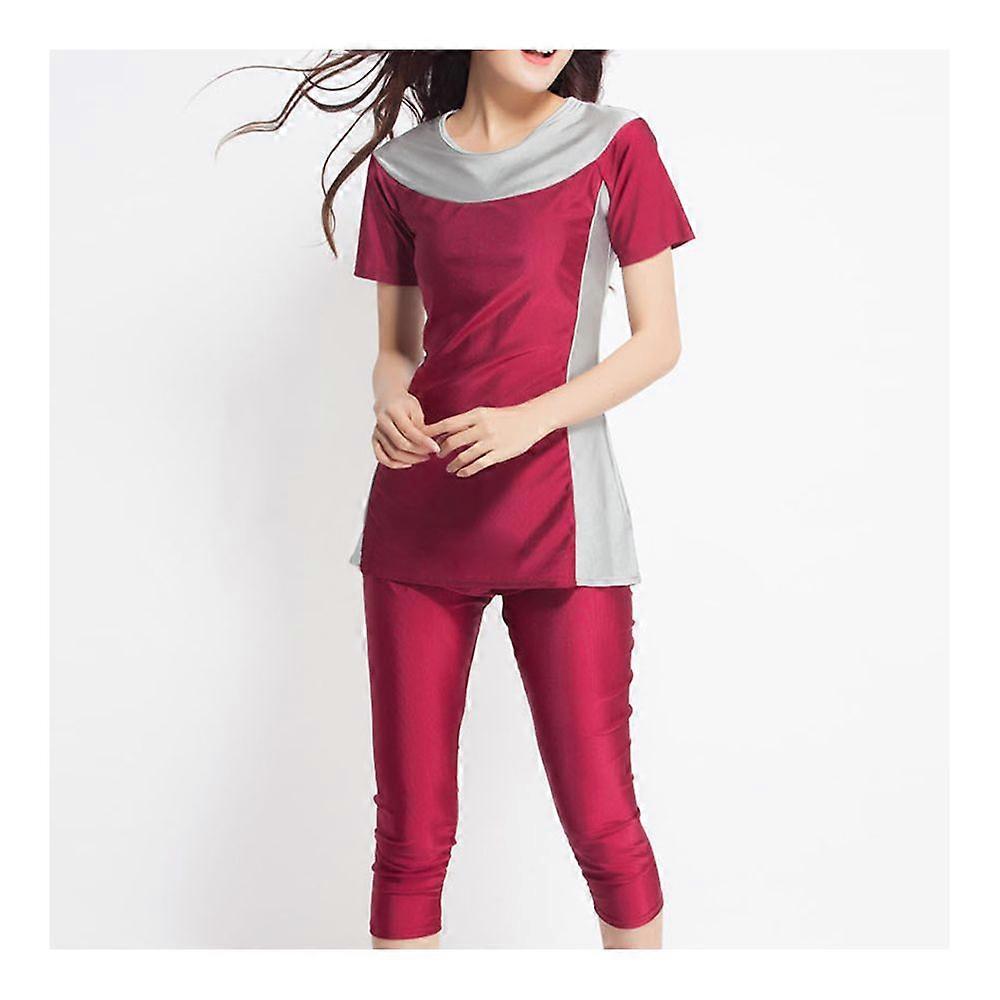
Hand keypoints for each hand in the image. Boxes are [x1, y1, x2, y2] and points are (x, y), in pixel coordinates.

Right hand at [372, 392, 439, 468]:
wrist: (387, 399)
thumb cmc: (404, 404)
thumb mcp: (415, 409)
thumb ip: (421, 427)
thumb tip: (430, 445)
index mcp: (392, 410)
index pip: (409, 431)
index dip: (424, 442)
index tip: (436, 448)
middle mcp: (381, 422)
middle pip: (400, 444)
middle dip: (418, 452)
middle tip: (431, 453)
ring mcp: (376, 432)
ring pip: (392, 454)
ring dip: (410, 459)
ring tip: (424, 457)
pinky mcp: (374, 440)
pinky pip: (381, 457)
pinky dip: (395, 464)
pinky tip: (408, 463)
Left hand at [424, 404, 551, 477]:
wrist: (531, 420)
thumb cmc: (505, 417)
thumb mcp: (485, 413)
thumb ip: (467, 422)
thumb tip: (445, 431)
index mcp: (476, 415)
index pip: (448, 424)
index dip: (433, 432)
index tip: (423, 438)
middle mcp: (482, 427)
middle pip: (453, 441)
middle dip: (442, 451)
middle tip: (437, 456)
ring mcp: (490, 441)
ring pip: (464, 456)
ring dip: (453, 464)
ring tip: (449, 469)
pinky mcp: (499, 454)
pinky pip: (478, 465)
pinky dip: (466, 471)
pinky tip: (461, 473)